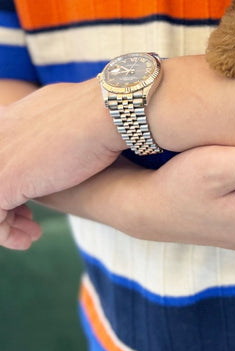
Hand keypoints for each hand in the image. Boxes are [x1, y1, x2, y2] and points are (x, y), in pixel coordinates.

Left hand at [0, 80, 123, 248]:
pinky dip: (7, 233)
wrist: (108, 116)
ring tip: (29, 234)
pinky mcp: (3, 182)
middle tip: (27, 219)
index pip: (2, 157)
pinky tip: (30, 238)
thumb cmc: (102, 115)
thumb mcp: (71, 112)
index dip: (14, 182)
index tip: (29, 199)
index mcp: (9, 117)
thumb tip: (72, 127)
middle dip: (8, 205)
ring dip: (7, 223)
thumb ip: (55, 126)